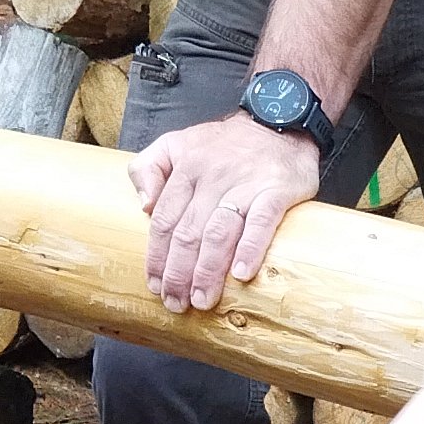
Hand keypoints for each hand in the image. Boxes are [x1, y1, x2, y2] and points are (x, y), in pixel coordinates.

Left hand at [133, 112, 322, 308]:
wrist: (279, 121)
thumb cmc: (227, 144)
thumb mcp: (177, 142)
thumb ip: (149, 168)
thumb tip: (144, 205)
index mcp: (186, 169)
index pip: (165, 220)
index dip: (158, 257)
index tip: (155, 285)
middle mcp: (212, 177)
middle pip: (188, 232)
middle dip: (179, 273)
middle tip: (177, 303)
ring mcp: (245, 184)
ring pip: (219, 231)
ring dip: (208, 270)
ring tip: (202, 299)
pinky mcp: (277, 190)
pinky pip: (262, 221)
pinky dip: (250, 248)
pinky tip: (241, 273)